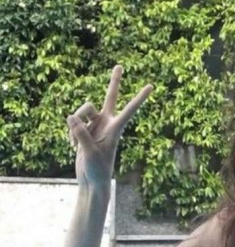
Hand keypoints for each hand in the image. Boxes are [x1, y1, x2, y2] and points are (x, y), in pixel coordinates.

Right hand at [67, 65, 152, 187]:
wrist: (91, 181)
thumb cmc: (97, 170)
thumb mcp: (90, 152)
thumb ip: (81, 133)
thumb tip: (71, 117)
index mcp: (115, 128)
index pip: (129, 109)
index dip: (139, 98)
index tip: (151, 86)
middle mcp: (107, 123)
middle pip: (110, 97)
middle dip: (114, 82)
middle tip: (120, 65)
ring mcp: (95, 125)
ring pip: (82, 111)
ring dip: (75, 125)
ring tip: (75, 143)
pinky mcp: (84, 130)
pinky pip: (73, 123)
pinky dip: (70, 133)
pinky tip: (72, 147)